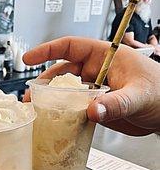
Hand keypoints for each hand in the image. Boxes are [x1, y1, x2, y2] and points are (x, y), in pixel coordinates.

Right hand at [23, 37, 159, 135]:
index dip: (47, 50)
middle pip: (62, 72)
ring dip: (51, 100)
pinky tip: (55, 122)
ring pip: (66, 92)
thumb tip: (93, 110)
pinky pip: (75, 109)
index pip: (71, 46)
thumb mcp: (140, 94)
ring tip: (36, 110)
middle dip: (44, 82)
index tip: (29, 58)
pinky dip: (64, 115)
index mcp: (105, 57)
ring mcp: (96, 90)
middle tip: (30, 96)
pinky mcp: (97, 107)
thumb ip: (117, 102)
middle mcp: (97, 72)